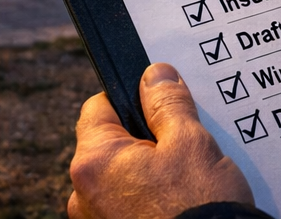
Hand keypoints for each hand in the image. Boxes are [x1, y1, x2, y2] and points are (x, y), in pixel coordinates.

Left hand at [68, 62, 253, 218]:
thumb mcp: (190, 143)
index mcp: (94, 162)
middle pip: (111, 144)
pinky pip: (126, 203)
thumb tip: (154, 75)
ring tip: (185, 175)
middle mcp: (83, 195)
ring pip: (121, 176)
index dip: (131, 97)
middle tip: (182, 141)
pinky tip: (178, 198)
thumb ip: (168, 103)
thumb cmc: (198, 206)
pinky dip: (147, 197)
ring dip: (147, 169)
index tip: (159, 100)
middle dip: (144, 138)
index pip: (99, 107)